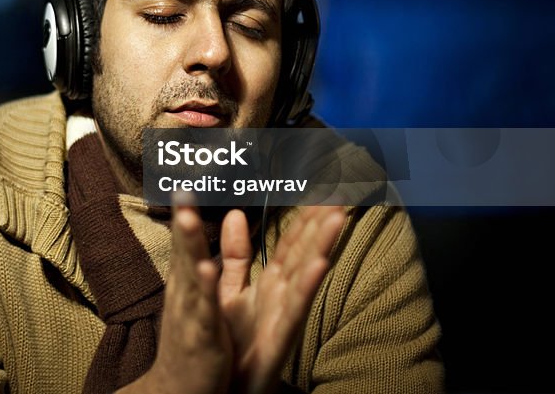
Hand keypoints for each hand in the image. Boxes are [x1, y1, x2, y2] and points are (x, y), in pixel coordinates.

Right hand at [119, 195, 232, 393]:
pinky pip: (204, 311)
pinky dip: (204, 290)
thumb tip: (234, 217)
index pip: (186, 240)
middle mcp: (184, 294)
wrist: (178, 391)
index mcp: (188, 282)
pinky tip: (204, 269)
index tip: (185, 181)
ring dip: (189, 245)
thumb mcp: (208, 295)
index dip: (185, 210)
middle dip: (183, 220)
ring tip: (186, 217)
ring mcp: (190, 315)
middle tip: (181, 189)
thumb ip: (224, 257)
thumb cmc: (195, 341)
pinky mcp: (202, 338)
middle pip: (184, 250)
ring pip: (191, 274)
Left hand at [217, 206, 345, 393]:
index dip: (304, 216)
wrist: (221, 387)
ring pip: (306, 274)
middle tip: (340, 189)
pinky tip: (320, 264)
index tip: (320, 187)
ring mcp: (285, 315)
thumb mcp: (230, 291)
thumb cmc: (233, 343)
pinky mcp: (281, 336)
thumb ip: (235, 256)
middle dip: (321, 223)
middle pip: (304, 251)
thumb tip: (236, 214)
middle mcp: (282, 295)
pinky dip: (308, 285)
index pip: (291, 243)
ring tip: (336, 216)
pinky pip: (296, 308)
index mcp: (271, 284)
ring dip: (322, 245)